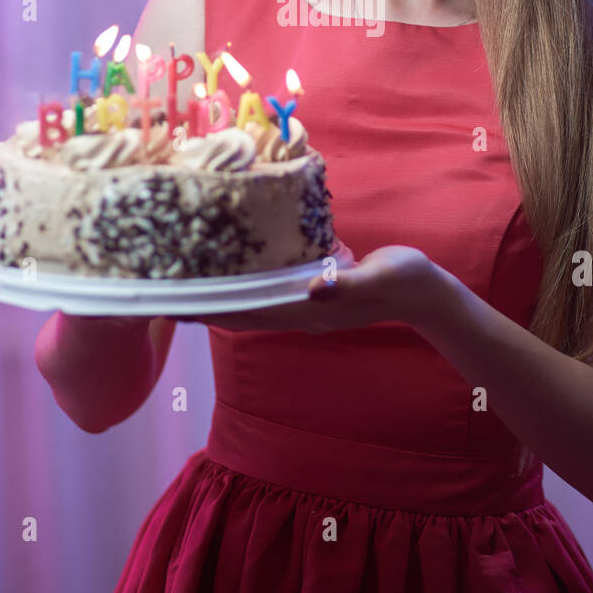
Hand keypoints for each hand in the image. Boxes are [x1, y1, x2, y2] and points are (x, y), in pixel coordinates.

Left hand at [172, 245, 454, 335]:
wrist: (428, 295)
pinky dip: (244, 290)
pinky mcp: (314, 298)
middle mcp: (302, 315)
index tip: (179, 303)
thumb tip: (314, 289)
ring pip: (252, 309)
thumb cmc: (406, 280)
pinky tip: (232, 277)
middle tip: (164, 294)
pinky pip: (268, 297)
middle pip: (242, 314)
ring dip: (220, 301)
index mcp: (312, 311)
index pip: (252, 312)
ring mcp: (307, 310)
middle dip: (205, 307)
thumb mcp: (381, 276)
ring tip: (186, 287)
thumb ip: (348, 284)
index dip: (215, 309)